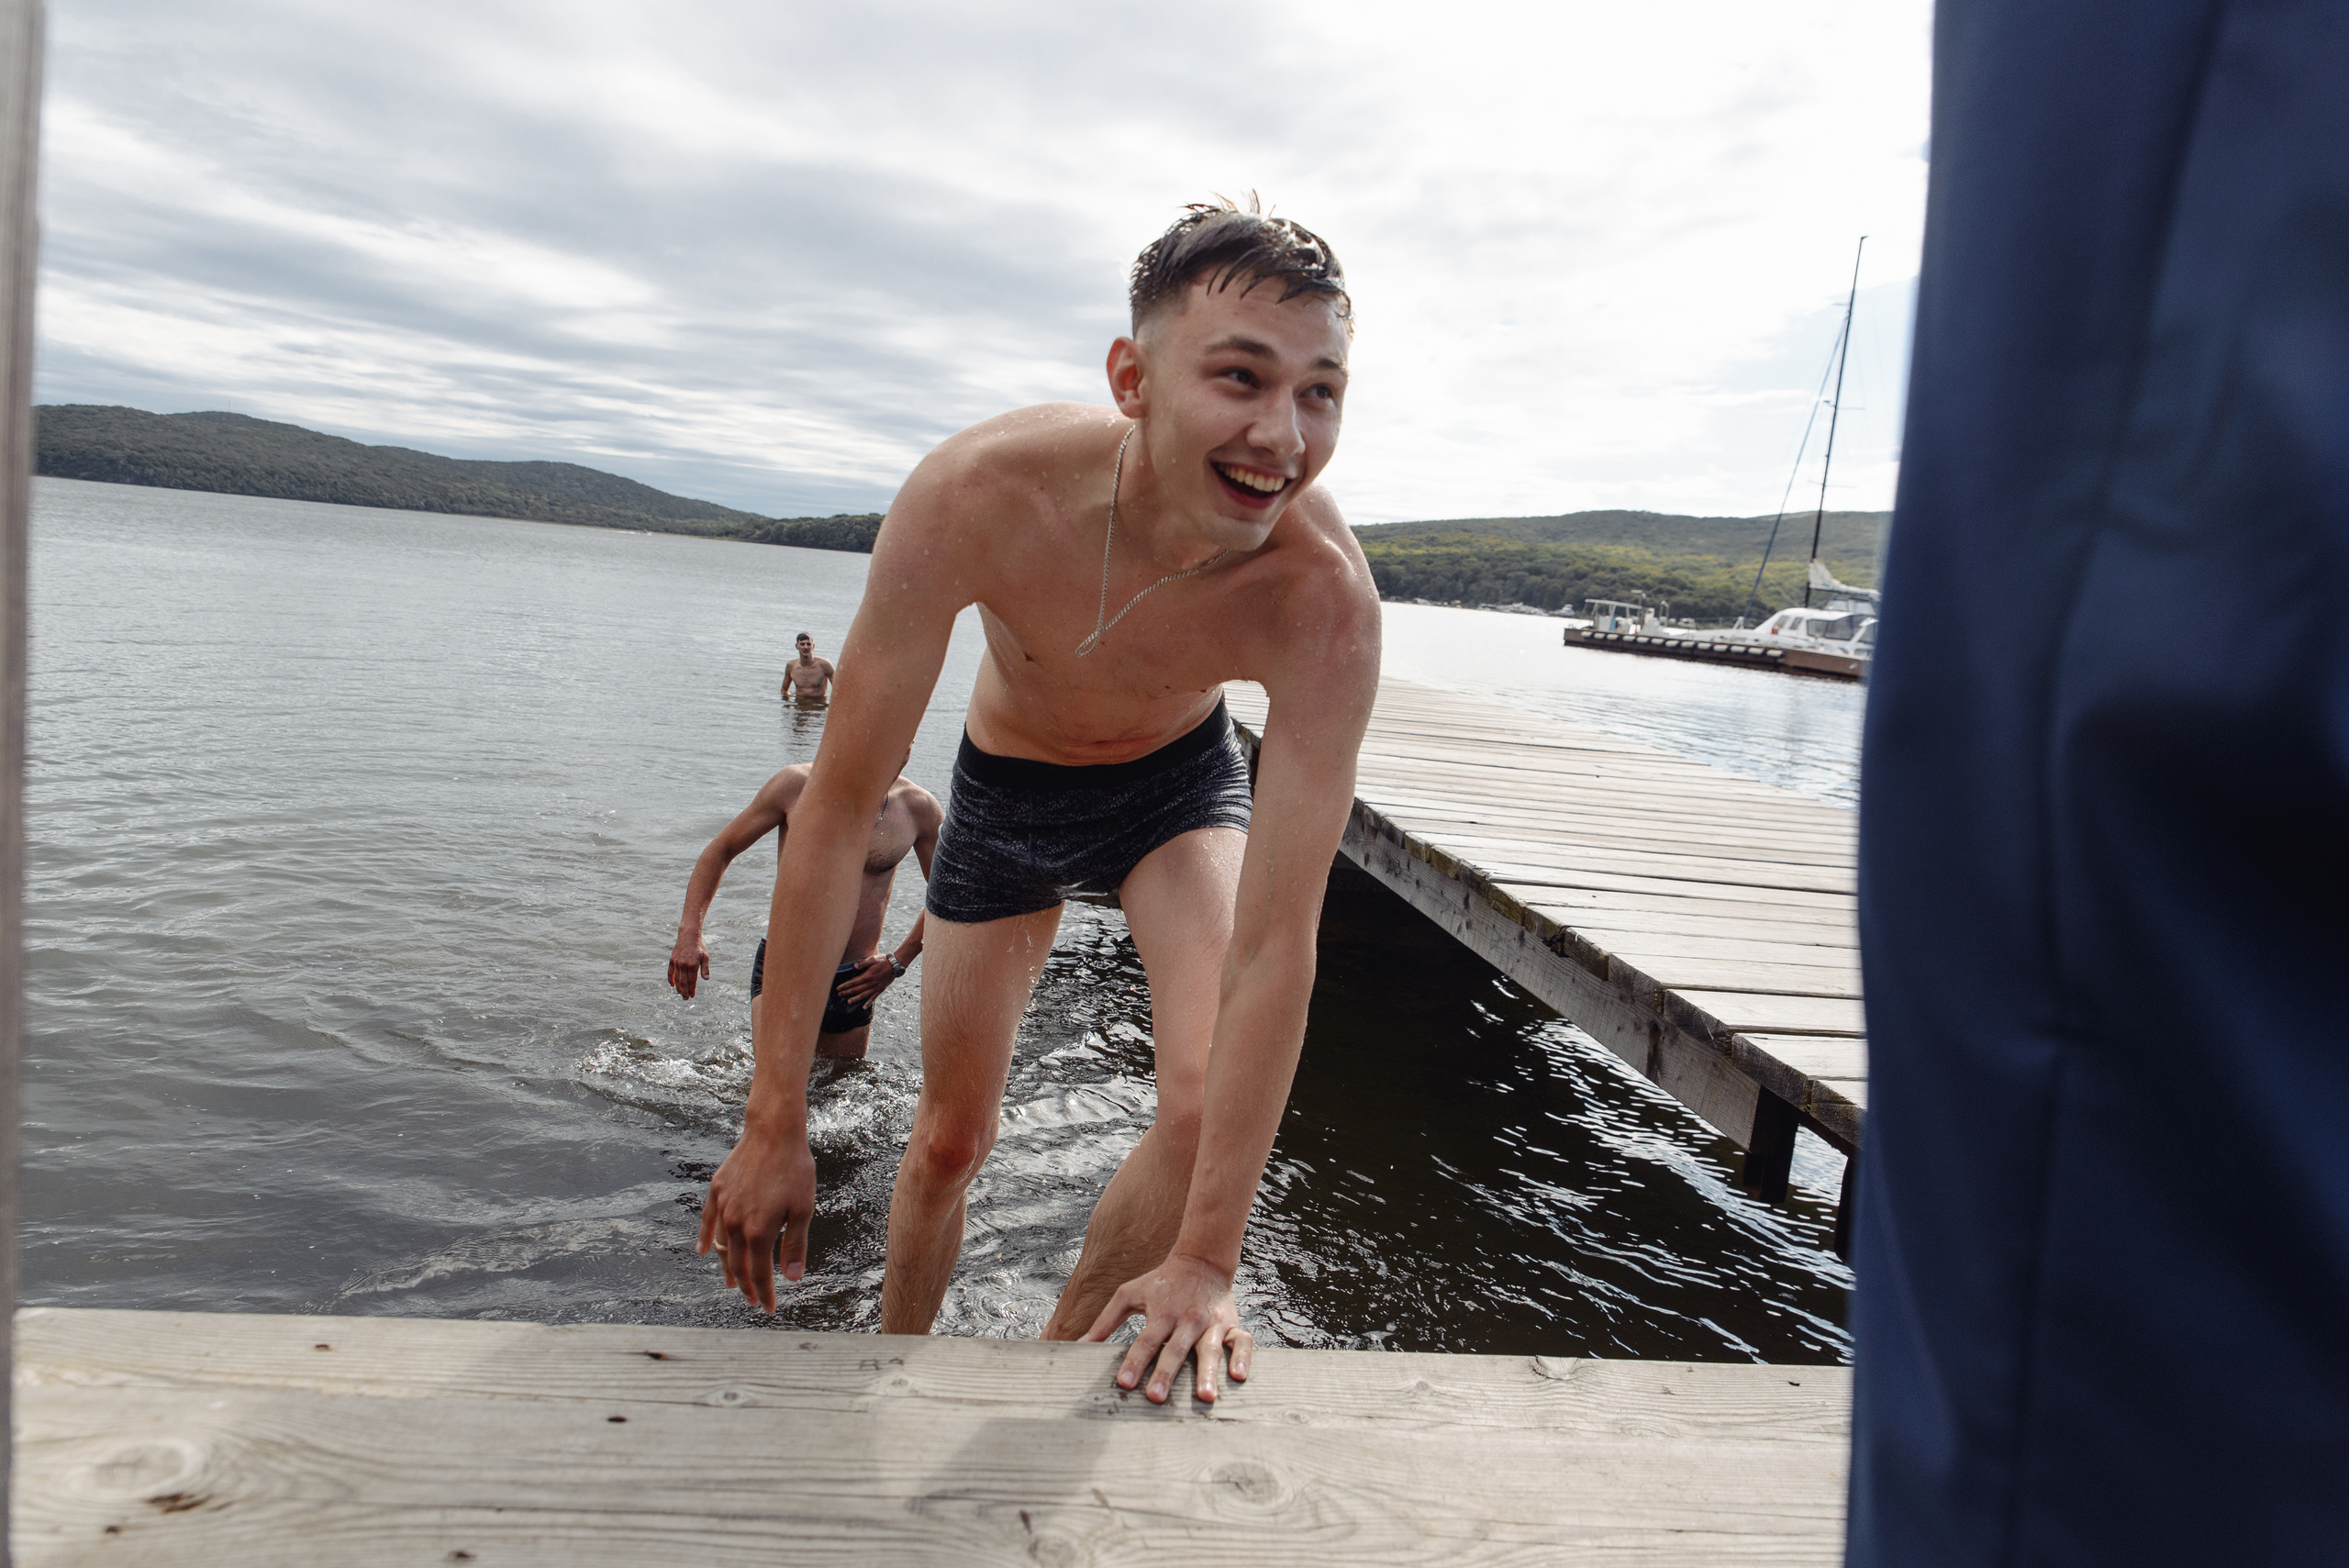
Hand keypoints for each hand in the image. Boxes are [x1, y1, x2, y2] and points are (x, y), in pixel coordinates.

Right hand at [667, 931, 710, 998]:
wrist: (689, 936)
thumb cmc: (699, 947)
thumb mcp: (705, 957)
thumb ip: (705, 969)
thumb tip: (706, 979)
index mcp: (693, 965)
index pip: (692, 981)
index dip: (692, 989)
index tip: (692, 995)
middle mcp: (683, 965)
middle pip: (683, 982)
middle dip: (684, 992)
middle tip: (686, 998)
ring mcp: (677, 962)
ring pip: (676, 979)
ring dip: (678, 987)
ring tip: (680, 993)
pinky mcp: (672, 960)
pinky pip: (670, 972)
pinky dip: (670, 979)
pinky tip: (672, 985)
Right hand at [695, 1124, 815, 1310]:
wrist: (773, 1133)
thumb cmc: (794, 1170)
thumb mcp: (803, 1210)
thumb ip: (795, 1246)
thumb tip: (792, 1278)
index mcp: (759, 1231)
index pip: (759, 1273)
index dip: (764, 1293)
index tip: (768, 1308)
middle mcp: (736, 1223)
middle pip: (738, 1265)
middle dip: (746, 1286)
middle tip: (752, 1300)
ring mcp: (724, 1207)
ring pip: (722, 1247)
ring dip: (727, 1267)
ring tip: (731, 1282)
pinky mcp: (717, 1191)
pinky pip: (707, 1222)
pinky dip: (706, 1239)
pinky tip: (704, 1251)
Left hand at [832, 953, 896, 1005]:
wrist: (896, 965)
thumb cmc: (883, 961)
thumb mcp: (873, 959)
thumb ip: (863, 963)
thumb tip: (854, 966)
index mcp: (868, 976)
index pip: (853, 982)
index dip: (845, 986)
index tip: (838, 988)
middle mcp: (871, 984)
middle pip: (856, 989)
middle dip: (847, 992)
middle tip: (839, 994)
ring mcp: (876, 988)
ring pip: (863, 995)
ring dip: (855, 999)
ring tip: (848, 1002)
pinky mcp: (880, 990)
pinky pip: (873, 998)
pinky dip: (868, 1003)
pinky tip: (863, 1007)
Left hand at [1083, 1253, 1253, 1403]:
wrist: (1202, 1260)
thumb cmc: (1161, 1283)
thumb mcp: (1129, 1295)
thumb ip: (1105, 1322)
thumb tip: (1079, 1345)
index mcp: (1162, 1313)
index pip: (1146, 1340)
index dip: (1134, 1361)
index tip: (1123, 1383)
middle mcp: (1187, 1319)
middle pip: (1176, 1348)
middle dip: (1166, 1374)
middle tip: (1155, 1398)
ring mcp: (1212, 1323)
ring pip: (1211, 1349)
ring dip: (1208, 1373)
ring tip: (1204, 1397)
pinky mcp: (1233, 1325)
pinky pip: (1243, 1342)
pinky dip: (1243, 1358)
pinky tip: (1238, 1377)